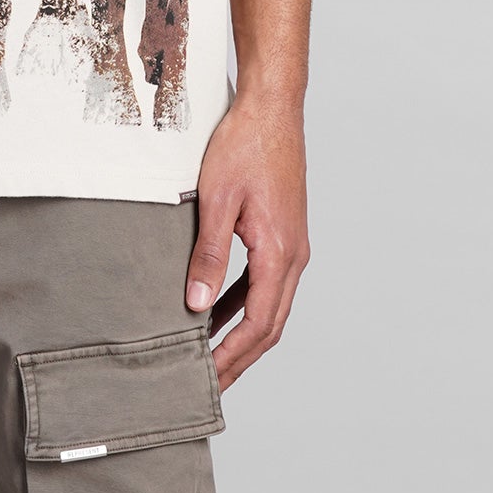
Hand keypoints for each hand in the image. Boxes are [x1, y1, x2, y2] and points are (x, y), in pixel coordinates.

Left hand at [184, 95, 309, 389]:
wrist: (272, 107)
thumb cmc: (245, 145)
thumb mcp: (217, 200)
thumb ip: (209, 255)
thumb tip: (198, 306)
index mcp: (280, 253)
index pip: (259, 325)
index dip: (234, 357)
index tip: (208, 381)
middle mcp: (295, 256)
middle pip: (270, 325)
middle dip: (239, 358)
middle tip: (208, 384)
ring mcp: (293, 245)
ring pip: (270, 306)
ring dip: (242, 333)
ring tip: (209, 355)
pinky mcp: (283, 233)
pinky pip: (265, 282)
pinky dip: (243, 303)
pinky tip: (217, 310)